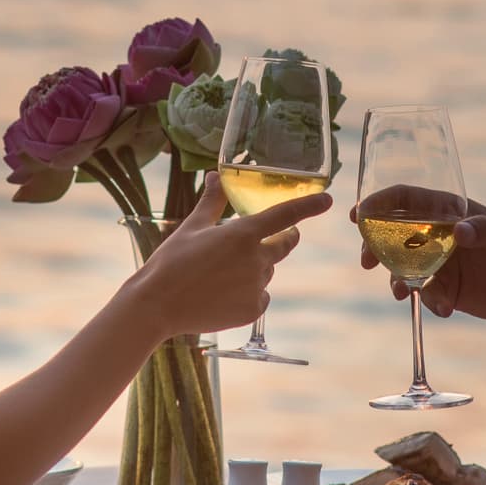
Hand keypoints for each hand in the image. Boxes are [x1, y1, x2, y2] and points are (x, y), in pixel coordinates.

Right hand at [140, 171, 331, 334]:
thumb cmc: (171, 262)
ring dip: (254, 269)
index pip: (286, 215)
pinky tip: (222, 295)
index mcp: (242, 234)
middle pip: (283, 246)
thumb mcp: (192, 227)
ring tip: (220, 275)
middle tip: (270, 239)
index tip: (328, 200)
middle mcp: (256, 259)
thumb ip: (213, 202)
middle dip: (282, 240)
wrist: (157, 305)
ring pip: (266, 272)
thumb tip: (216, 175)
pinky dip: (248, 294)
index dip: (309, 206)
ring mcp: (257, 287)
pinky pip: (261, 297)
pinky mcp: (253, 309)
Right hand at [350, 198, 485, 323]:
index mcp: (448, 211)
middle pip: (390, 234)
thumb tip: (459, 231)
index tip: (359, 214)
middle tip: (367, 261)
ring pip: (400, 267)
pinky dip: (426, 302)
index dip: (379, 203)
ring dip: (395, 280)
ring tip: (404, 294)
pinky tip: (445, 309)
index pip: (406, 199)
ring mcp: (436, 263)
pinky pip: (421, 294)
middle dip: (373, 246)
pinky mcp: (441, 290)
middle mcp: (435, 234)